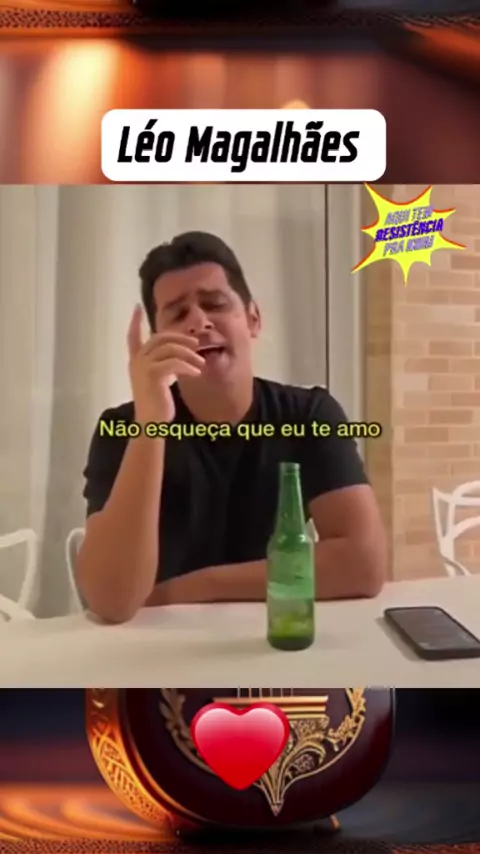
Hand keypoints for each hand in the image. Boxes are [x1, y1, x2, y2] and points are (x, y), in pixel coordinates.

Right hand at [127, 304, 204, 423]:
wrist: (150, 423)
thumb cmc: (157, 403)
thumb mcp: (160, 379)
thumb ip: (165, 365)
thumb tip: (181, 355)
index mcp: (136, 361)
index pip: (133, 337)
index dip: (135, 321)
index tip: (137, 307)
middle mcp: (137, 361)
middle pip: (160, 338)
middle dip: (180, 338)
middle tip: (196, 344)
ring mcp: (143, 367)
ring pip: (170, 349)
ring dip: (190, 355)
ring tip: (202, 364)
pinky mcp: (153, 375)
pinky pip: (174, 363)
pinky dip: (188, 366)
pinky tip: (197, 373)